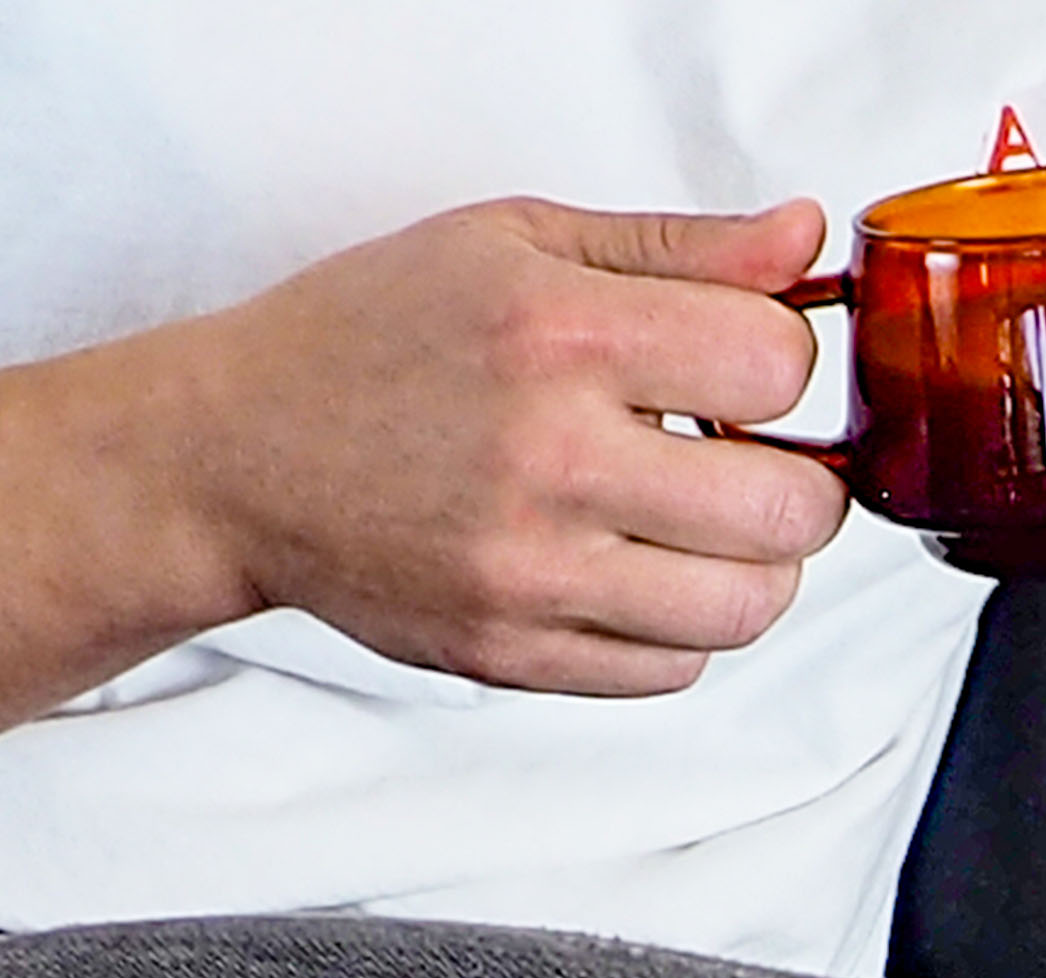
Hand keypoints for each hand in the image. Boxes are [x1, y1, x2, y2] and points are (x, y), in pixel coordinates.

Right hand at [145, 199, 846, 695]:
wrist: (240, 453)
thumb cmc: (373, 337)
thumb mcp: (517, 246)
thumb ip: (678, 248)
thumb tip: (806, 239)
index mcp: (557, 334)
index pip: (774, 365)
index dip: (781, 364)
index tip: (743, 368)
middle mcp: (551, 458)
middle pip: (789, 509)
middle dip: (796, 482)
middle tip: (750, 460)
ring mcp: (536, 571)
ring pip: (750, 608)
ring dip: (753, 566)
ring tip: (699, 519)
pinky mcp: (521, 655)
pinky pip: (677, 669)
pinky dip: (681, 626)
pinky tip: (634, 568)